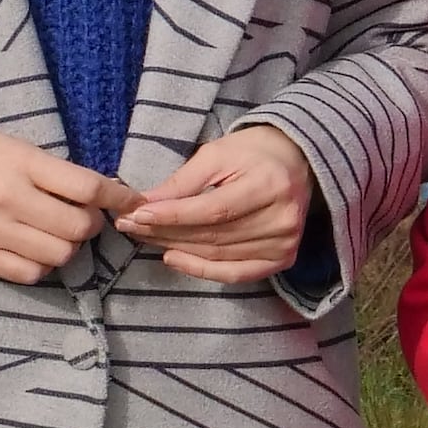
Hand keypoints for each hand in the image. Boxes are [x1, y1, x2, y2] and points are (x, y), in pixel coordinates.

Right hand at [0, 125, 139, 285]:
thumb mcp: (10, 146)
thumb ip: (51, 171)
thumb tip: (99, 193)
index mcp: (21, 162)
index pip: (87, 186)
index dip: (119, 197)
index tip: (132, 200)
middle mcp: (9, 197)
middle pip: (79, 228)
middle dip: (91, 223)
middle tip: (83, 215)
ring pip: (60, 254)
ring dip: (68, 246)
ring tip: (56, 232)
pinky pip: (30, 274)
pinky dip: (42, 264)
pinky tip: (34, 248)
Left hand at [116, 126, 315, 282]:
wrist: (296, 160)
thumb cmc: (253, 153)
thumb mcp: (217, 154)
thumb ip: (183, 181)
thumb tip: (146, 205)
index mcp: (268, 185)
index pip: (211, 210)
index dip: (171, 216)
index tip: (136, 215)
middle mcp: (281, 219)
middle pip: (213, 236)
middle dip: (166, 232)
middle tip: (131, 227)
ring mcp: (284, 243)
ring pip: (217, 255)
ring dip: (177, 248)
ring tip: (146, 238)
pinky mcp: (282, 258)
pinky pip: (236, 274)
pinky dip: (202, 271)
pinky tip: (174, 259)